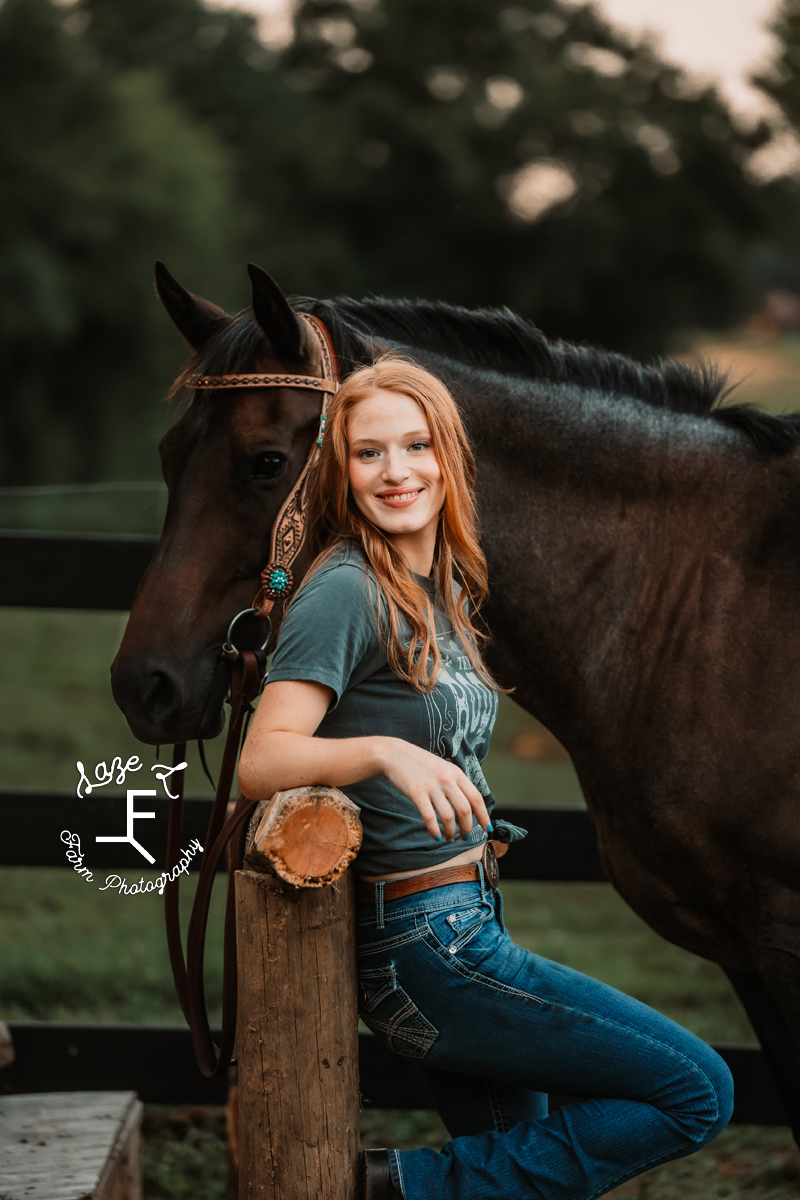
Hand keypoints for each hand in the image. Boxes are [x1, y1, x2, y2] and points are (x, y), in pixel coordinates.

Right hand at [377, 737, 491, 842]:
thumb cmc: (420, 764)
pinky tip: (436, 836)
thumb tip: (469, 805)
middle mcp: (447, 779)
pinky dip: (434, 830)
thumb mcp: (444, 768)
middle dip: (467, 827)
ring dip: (451, 832)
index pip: (476, 798)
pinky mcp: (417, 793)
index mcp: (456, 773)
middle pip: (465, 810)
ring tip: (449, 838)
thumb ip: (455, 783)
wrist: (395, 754)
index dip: (483, 815)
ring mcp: (432, 786)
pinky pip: (430, 817)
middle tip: (464, 836)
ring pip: (448, 816)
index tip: (486, 828)